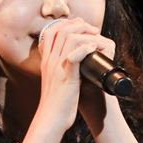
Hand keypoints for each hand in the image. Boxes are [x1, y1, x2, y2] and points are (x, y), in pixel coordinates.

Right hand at [36, 18, 114, 133]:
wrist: (51, 119)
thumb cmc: (56, 104)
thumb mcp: (55, 83)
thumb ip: (60, 71)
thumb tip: (74, 64)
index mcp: (46, 62)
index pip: (50, 32)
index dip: (65, 24)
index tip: (80, 26)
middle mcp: (49, 61)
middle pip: (60, 30)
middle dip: (79, 25)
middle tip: (93, 30)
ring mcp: (56, 68)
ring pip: (68, 37)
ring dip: (85, 34)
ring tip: (97, 37)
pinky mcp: (66, 76)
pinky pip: (75, 54)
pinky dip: (86, 48)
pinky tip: (95, 48)